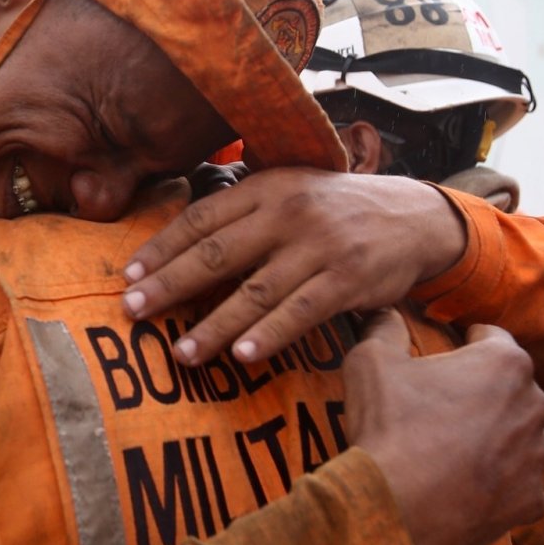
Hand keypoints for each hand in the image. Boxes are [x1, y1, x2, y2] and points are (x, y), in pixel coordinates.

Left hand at [123, 168, 465, 365]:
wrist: (414, 216)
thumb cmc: (334, 211)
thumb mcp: (288, 192)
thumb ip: (241, 213)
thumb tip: (176, 246)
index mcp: (265, 188)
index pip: (200, 219)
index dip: (161, 249)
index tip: (128, 276)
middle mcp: (288, 212)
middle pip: (217, 254)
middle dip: (170, 286)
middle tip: (134, 312)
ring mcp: (320, 246)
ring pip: (255, 291)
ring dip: (215, 326)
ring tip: (182, 352)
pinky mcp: (348, 279)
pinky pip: (300, 312)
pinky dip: (270, 336)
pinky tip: (243, 356)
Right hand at [344, 310, 543, 544]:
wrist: (398, 507)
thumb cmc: (390, 427)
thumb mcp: (370, 361)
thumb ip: (385, 329)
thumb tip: (386, 314)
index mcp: (504, 363)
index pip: (492, 337)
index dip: (464, 343)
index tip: (444, 358)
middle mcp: (534, 404)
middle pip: (510, 387)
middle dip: (482, 392)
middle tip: (440, 407)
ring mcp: (537, 456)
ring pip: (518, 436)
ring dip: (493, 437)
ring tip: (450, 451)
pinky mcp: (533, 500)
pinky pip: (519, 483)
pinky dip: (497, 482)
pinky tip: (464, 486)